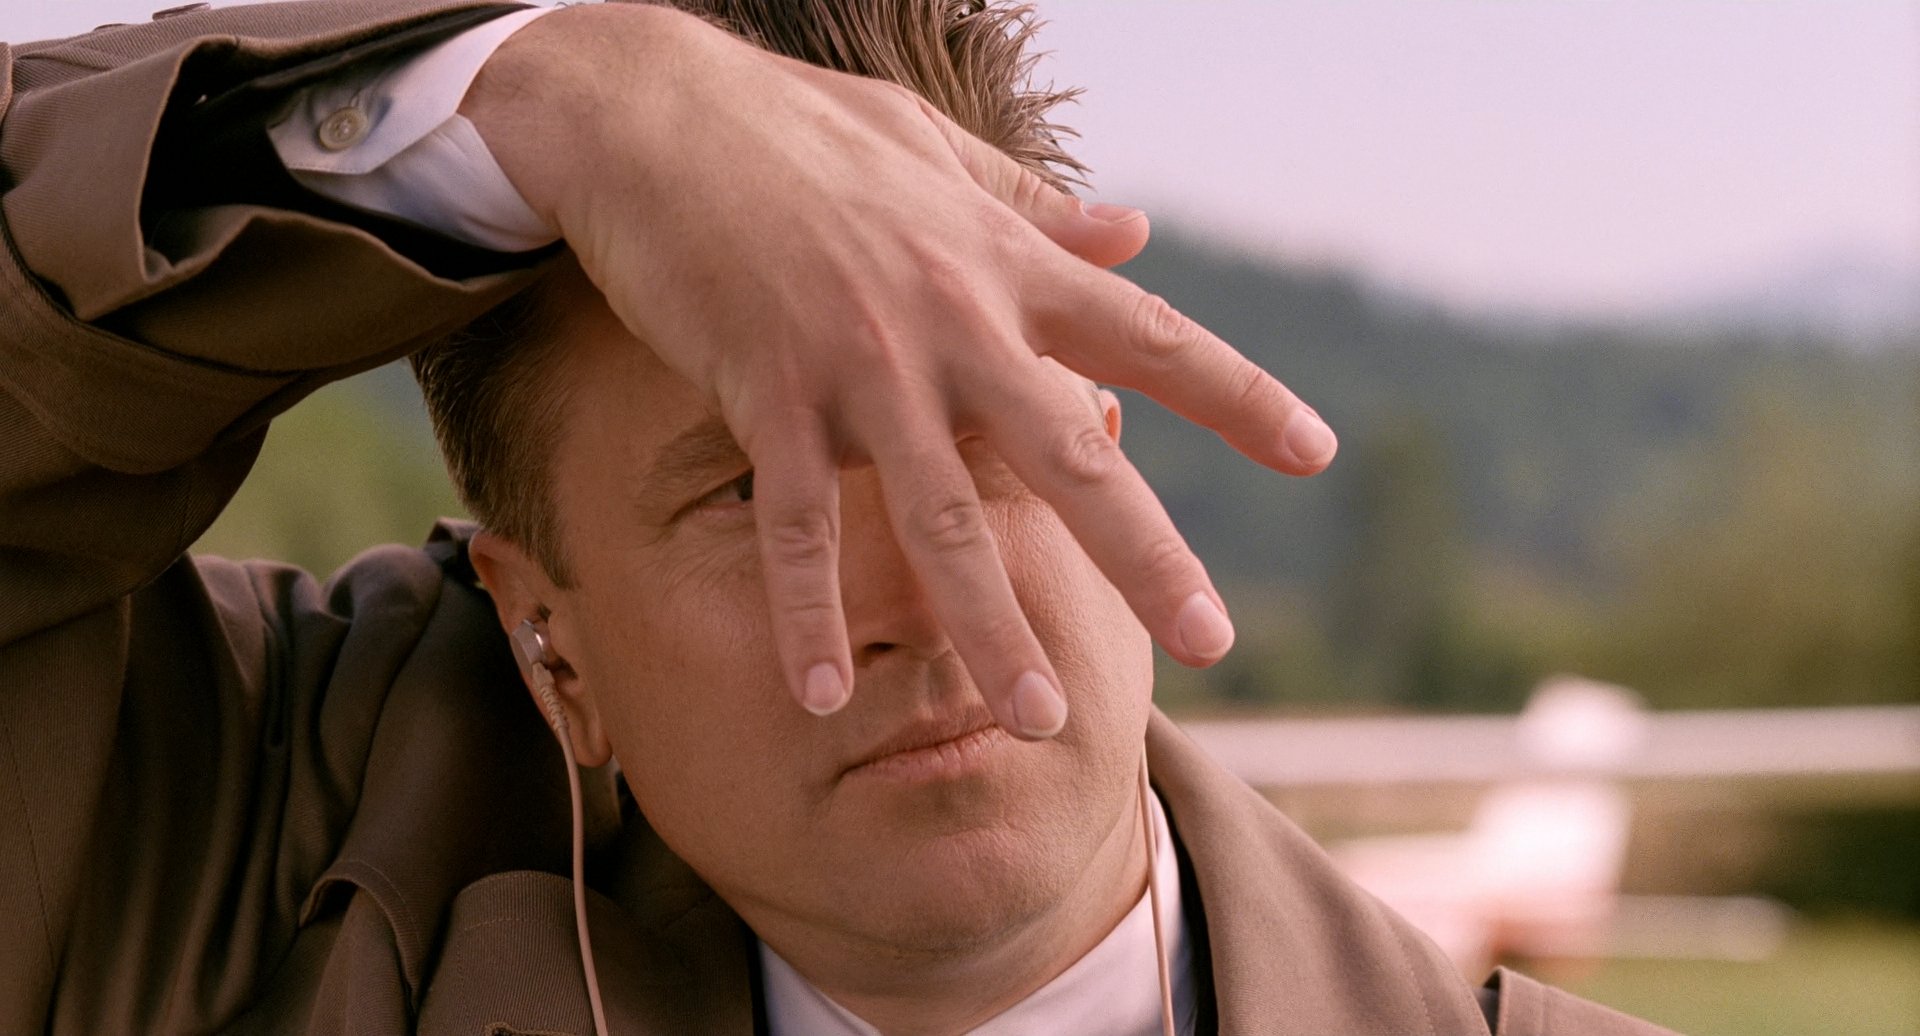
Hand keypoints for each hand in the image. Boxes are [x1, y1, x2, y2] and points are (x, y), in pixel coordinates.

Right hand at [465, 4, 1335, 737]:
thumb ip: (1035, 208)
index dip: (1236, 394)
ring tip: (1038, 720)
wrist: (656, 108)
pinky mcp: (765, 389)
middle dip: (1144, 554)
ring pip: (942, 516)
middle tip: (1212, 643)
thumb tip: (1137, 231)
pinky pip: (795, 523)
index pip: (1145, 334)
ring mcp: (859, 361)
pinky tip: (814, 695)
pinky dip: (805, 609)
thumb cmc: (800, 132)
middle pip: (1070, 453)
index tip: (1314, 452)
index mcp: (1003, 261)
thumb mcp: (935, 153)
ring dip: (991, 626)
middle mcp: (952, 318)